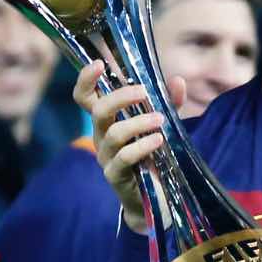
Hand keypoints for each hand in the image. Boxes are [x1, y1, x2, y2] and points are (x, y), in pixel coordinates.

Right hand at [72, 61, 186, 232]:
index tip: (100, 64)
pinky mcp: (115, 176)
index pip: (84, 97)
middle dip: (120, 97)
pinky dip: (143, 146)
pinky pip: (125, 157)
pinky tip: (159, 140)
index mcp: (107, 120)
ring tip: (160, 120)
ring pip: (114, 134)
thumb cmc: (153, 154)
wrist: (155, 197)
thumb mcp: (162, 125)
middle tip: (143, 92)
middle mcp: (101, 136)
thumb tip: (177, 80)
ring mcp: (106, 157)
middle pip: (98, 111)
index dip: (86, 80)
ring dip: (138, 122)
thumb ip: (168, 103)